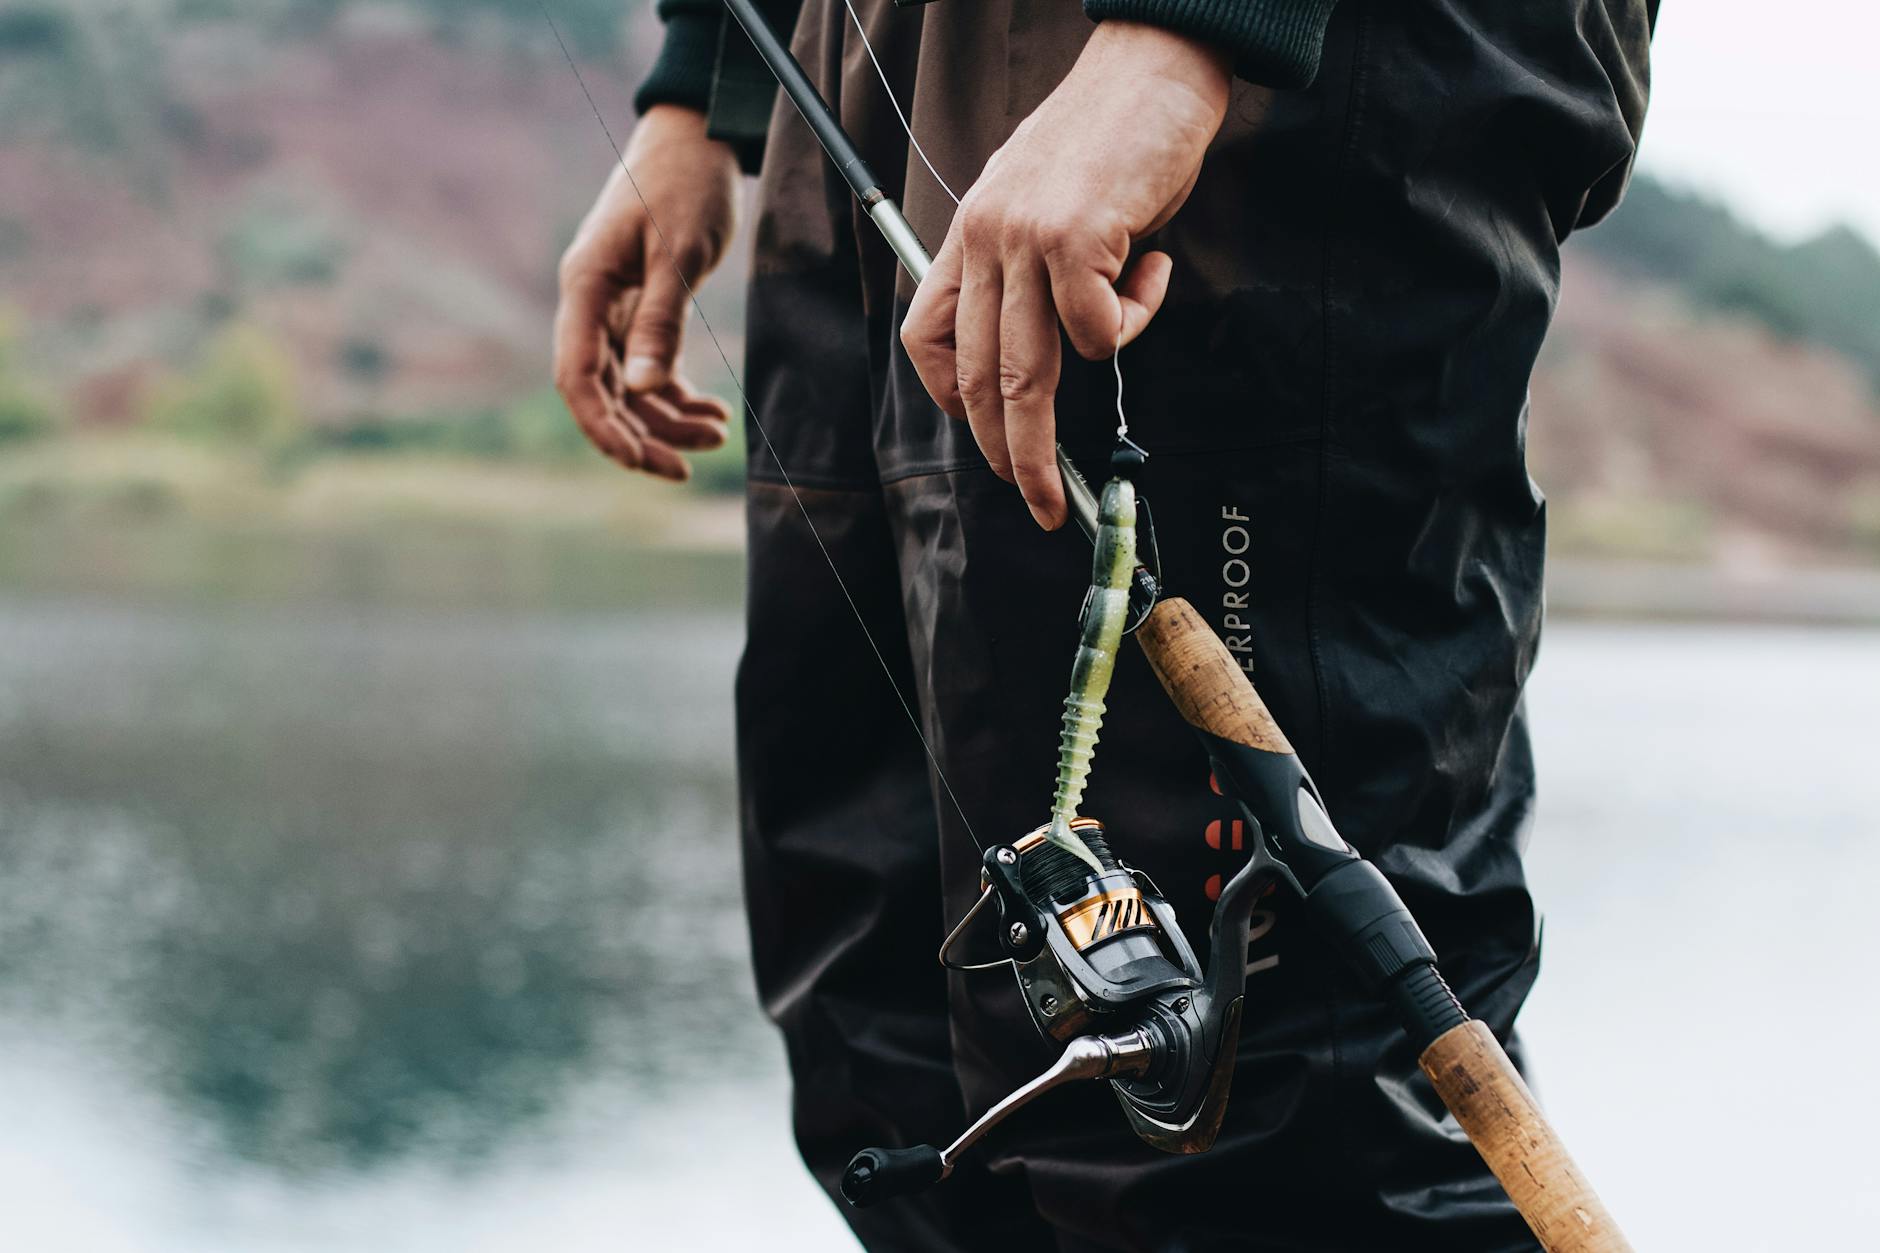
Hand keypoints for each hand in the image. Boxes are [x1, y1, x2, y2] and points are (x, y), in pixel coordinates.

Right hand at [554, 106, 739, 480]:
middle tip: (687, 468)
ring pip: (629, 387)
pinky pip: (649, 368)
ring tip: (718, 432)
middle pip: (602, 393)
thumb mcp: (678, 253)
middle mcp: (590, 304)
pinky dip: (678, 393)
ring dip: (668, 419)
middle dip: (642, 436)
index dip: (604, 427)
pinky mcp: (641, 308)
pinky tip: (713, 411)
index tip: (642, 461)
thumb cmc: (685, 185)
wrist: (698, 140)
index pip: (577, 378)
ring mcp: (613, 309)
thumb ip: (660, 321)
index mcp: (584, 288)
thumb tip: (641, 390)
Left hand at [901, 22, 1237, 527]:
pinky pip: (1099, 330)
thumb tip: (1049, 345)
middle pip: (977, 377)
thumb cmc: (1108, 137)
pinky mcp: (1076, 238)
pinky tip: (1151, 272)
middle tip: (1035, 502)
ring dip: (1046, 444)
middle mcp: (984, 240)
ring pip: (1028, 376)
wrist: (1152, 62)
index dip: (949, 400)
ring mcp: (1025, 240)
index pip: (926, 337)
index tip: (982, 434)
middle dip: (1004, 455)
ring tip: (1074, 483)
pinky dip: (1131, 326)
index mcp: (968, 237)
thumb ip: (1028, 268)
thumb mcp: (1040, 203)